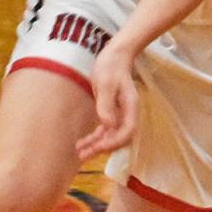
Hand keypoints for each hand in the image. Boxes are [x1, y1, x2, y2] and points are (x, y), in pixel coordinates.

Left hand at [74, 43, 139, 159]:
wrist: (114, 56)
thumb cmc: (111, 67)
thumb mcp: (106, 84)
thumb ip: (106, 104)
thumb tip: (107, 124)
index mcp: (131, 107)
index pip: (127, 132)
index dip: (114, 142)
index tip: (98, 146)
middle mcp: (127, 114)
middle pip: (120, 139)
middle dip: (104, 149)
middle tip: (84, 155)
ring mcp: (120, 115)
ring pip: (111, 137)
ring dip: (97, 146)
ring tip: (80, 153)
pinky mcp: (111, 113)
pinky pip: (105, 131)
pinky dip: (95, 138)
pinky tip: (83, 143)